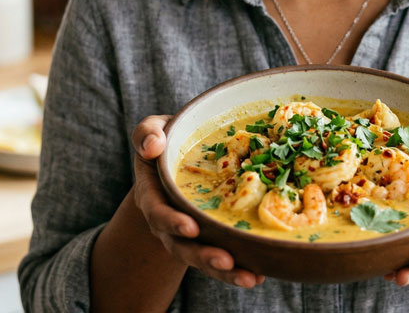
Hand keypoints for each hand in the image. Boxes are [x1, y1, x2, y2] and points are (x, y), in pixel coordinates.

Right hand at [131, 115, 265, 288]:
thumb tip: (152, 147)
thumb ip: (148, 134)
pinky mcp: (211, 239)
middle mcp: (169, 221)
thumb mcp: (154, 130)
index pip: (158, 212)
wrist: (179, 159)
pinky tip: (260, 275)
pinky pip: (223, 258)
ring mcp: (190, 234)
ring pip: (204, 259)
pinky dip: (239, 269)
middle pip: (182, 246)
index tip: (191, 228)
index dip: (172, 222)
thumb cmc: (169, 141)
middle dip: (204, 256)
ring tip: (249, 278)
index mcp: (153, 195)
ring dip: (225, 272)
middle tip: (225, 261)